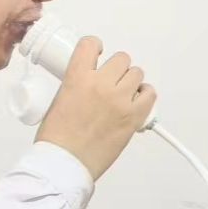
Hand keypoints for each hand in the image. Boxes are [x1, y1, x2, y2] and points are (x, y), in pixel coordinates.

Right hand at [35, 36, 156, 179]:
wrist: (65, 163)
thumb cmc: (57, 138)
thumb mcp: (59, 99)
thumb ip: (76, 84)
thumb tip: (89, 80)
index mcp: (77, 78)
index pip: (90, 44)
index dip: (95, 47)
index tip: (97, 55)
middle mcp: (101, 85)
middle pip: (121, 59)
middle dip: (115, 68)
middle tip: (110, 81)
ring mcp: (120, 100)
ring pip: (137, 73)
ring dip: (130, 81)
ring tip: (122, 94)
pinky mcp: (134, 117)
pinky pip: (150, 94)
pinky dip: (145, 95)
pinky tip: (136, 101)